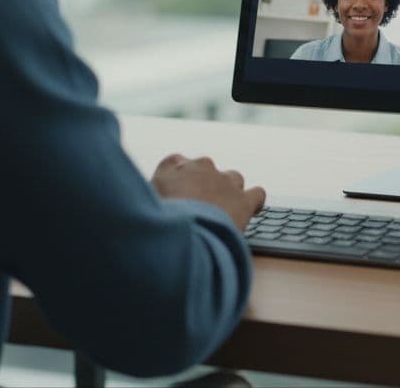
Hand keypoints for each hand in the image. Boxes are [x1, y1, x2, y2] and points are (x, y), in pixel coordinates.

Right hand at [151, 154, 265, 233]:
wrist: (182, 235)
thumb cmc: (156, 222)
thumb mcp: (143, 205)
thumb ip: (150, 197)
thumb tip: (153, 204)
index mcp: (173, 166)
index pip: (175, 164)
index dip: (178, 181)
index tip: (176, 195)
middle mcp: (201, 167)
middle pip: (205, 170)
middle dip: (203, 187)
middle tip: (196, 212)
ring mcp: (224, 181)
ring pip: (233, 179)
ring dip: (228, 193)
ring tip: (221, 214)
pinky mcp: (244, 200)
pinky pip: (257, 194)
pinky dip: (253, 203)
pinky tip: (248, 213)